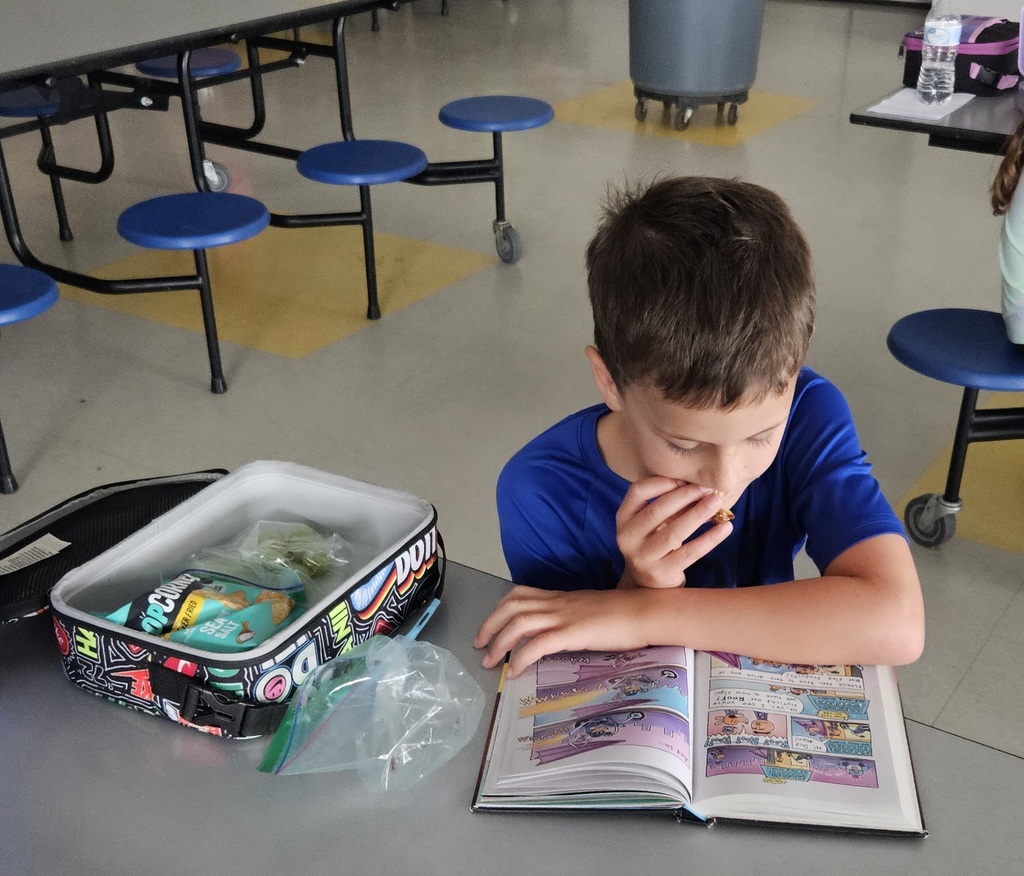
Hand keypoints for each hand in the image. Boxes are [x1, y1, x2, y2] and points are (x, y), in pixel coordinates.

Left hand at [474, 585, 657, 677]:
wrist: (645, 612)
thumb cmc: (625, 615)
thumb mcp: (590, 612)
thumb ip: (572, 618)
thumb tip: (560, 633)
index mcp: (560, 598)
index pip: (520, 594)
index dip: (499, 609)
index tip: (490, 626)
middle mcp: (557, 603)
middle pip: (511, 606)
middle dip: (489, 624)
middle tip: (479, 645)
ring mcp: (564, 616)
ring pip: (518, 622)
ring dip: (499, 642)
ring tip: (490, 661)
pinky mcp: (572, 633)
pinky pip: (538, 644)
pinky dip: (521, 657)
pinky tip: (515, 671)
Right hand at [616, 477, 732, 588]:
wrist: (648, 584)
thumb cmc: (654, 543)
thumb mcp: (651, 524)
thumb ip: (667, 506)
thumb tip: (698, 488)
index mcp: (623, 518)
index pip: (637, 491)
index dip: (662, 483)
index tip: (684, 480)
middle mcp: (627, 538)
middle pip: (656, 510)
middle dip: (685, 496)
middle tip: (708, 489)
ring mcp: (642, 558)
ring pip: (673, 532)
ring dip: (698, 514)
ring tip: (716, 502)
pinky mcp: (661, 573)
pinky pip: (690, 553)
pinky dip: (709, 539)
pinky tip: (725, 528)